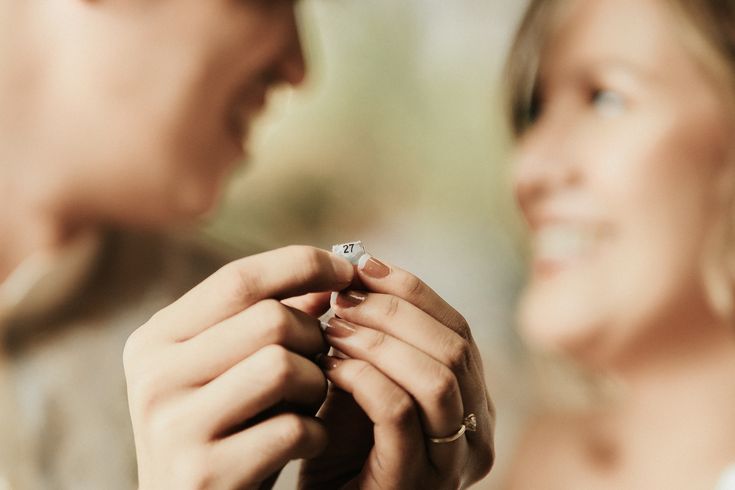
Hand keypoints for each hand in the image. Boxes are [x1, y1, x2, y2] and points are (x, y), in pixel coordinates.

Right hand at [123, 246, 353, 489]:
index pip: (238, 278)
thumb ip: (271, 321)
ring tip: (309, 405)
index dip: (302, 265)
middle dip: (314, 337)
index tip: (347, 270)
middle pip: (270, 319)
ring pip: (283, 366)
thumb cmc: (224, 432)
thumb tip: (329, 275)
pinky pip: (292, 428)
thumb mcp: (234, 370)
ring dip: (317, 385)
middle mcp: (154, 376)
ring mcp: (174, 427)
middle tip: (319, 363)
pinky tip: (305, 444)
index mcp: (156, 339)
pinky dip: (315, 433)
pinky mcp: (204, 474)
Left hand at [300, 255, 494, 488]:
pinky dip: (362, 376)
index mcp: (472, 404)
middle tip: (344, 296)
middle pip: (455, 345)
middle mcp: (477, 433)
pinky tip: (328, 367)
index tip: (364, 264)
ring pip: (437, 376)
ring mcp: (451, 463)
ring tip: (334, 327)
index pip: (458, 329)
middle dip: (395, 309)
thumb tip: (348, 276)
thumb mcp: (358, 387)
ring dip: (380, 339)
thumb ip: (364, 340)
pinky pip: (398, 411)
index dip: (412, 290)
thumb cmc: (337, 453)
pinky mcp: (414, 484)